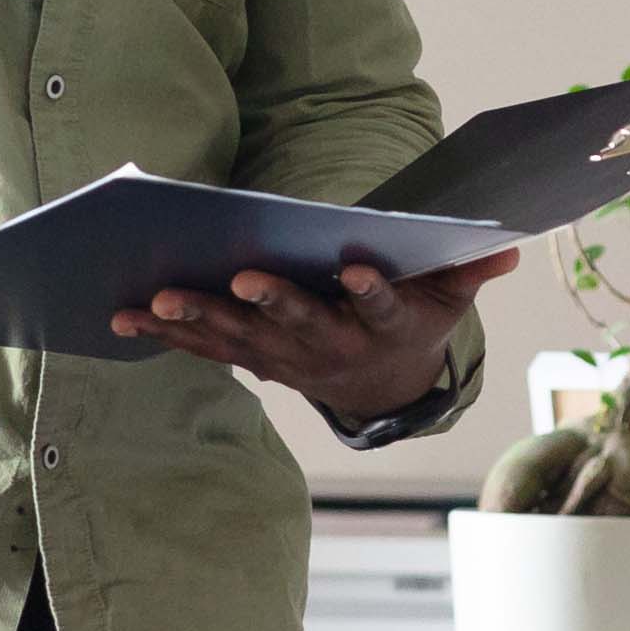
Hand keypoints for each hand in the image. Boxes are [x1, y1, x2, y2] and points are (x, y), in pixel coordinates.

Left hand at [114, 248, 518, 416]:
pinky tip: (121, 316)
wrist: (382, 385)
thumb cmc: (414, 320)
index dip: (373, 291)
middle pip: (299, 324)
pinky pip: (202, 347)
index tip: (361, 269)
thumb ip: (469, 270)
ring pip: (238, 338)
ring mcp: (285, 358)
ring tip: (157, 296)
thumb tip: (507, 245)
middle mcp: (330, 348)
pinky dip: (163, 332)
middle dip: (271, 303)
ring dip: (197, 318)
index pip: (381, 308)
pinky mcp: (250, 357)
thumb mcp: (449, 299)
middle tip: (243, 279)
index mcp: (382, 327)